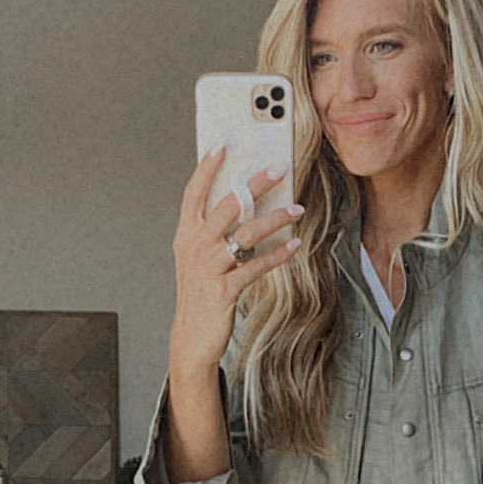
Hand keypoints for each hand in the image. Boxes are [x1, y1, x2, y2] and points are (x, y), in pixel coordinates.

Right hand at [170, 148, 302, 378]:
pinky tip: (294, 247)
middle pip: (227, 206)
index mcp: (186, 236)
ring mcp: (208, 268)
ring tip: (296, 209)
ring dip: (275, 219)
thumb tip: (240, 204)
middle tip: (277, 168)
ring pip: (246, 234)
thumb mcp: (198, 259)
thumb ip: (211, 232)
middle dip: (254, 184)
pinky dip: (277, 255)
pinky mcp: (224, 289)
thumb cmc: (199, 295)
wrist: (192, 337)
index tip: (222, 146)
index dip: (206, 169)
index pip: (193, 194)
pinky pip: (256, 266)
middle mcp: (195, 248)